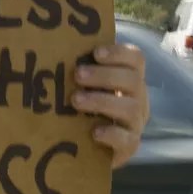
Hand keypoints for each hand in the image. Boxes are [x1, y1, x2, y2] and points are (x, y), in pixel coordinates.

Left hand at [72, 43, 150, 168]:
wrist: (90, 149)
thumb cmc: (86, 109)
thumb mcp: (86, 87)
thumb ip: (81, 69)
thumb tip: (53, 44)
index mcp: (130, 79)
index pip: (136, 59)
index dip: (118, 53)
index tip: (95, 53)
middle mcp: (138, 99)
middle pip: (133, 80)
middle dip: (104, 75)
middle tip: (77, 75)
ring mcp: (136, 123)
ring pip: (130, 108)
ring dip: (102, 101)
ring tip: (76, 100)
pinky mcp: (129, 146)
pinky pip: (127, 139)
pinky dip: (111, 133)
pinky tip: (94, 131)